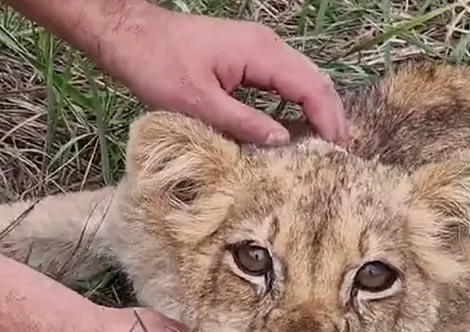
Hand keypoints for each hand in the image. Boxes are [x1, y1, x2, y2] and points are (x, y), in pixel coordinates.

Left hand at [98, 5, 348, 145]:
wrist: (130, 35)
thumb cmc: (157, 65)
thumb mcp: (199, 102)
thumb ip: (243, 122)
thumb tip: (283, 143)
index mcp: (261, 52)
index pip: (312, 87)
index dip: (329, 121)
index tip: (338, 154)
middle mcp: (268, 46)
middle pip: (317, 82)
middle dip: (332, 119)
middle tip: (340, 158)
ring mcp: (260, 49)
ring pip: (304, 81)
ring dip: (318, 113)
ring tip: (324, 150)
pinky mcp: (249, 58)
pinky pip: (286, 82)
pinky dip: (299, 105)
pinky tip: (298, 131)